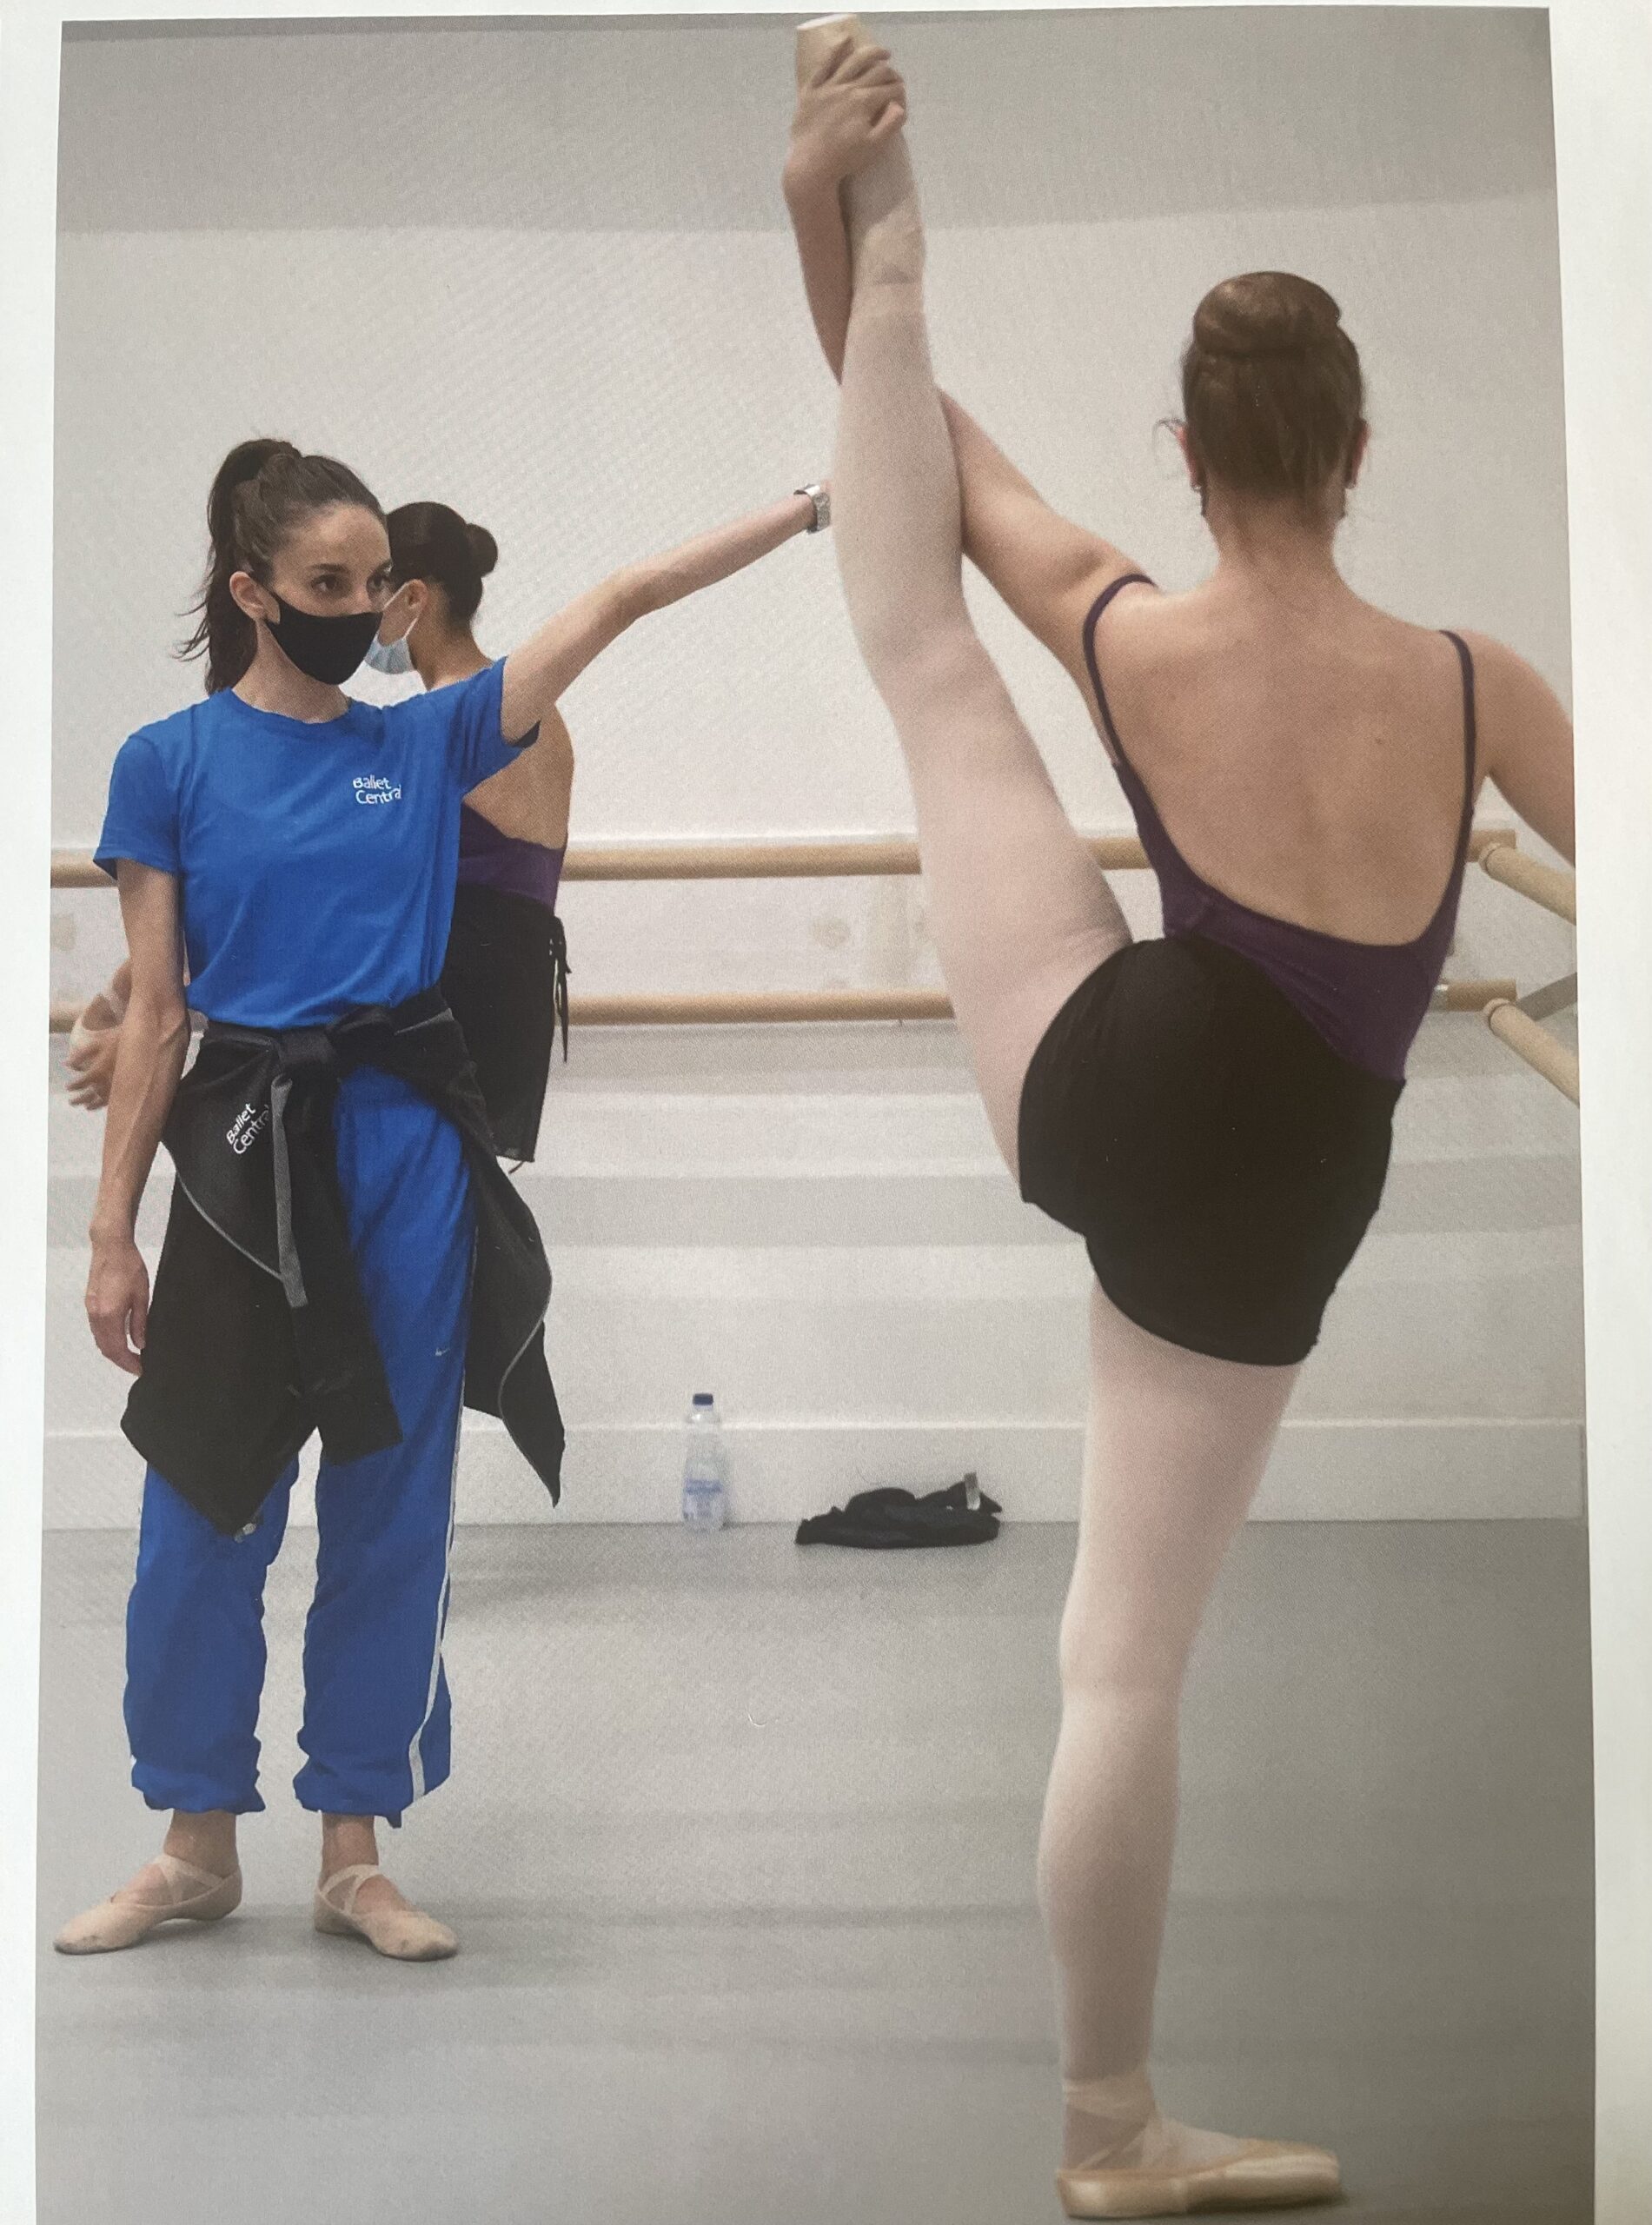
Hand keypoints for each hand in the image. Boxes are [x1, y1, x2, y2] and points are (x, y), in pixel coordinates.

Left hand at [65, 1019, 120, 1109]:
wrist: (140, 1043)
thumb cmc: (116, 1041)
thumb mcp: (96, 1044)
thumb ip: (80, 1055)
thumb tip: (66, 1064)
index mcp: (97, 1070)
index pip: (81, 1083)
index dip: (73, 1086)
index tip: (68, 1087)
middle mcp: (106, 1082)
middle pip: (89, 1096)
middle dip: (79, 1100)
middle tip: (71, 1102)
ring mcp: (117, 1087)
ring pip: (101, 1101)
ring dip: (91, 1104)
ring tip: (85, 1107)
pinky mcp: (126, 1088)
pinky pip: (114, 1100)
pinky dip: (105, 1104)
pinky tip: (101, 1105)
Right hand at [86, 1234, 148, 1375]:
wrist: (111, 1246)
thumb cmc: (128, 1266)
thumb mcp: (142, 1296)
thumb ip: (140, 1322)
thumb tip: (140, 1343)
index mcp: (109, 1314)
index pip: (117, 1348)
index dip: (128, 1362)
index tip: (140, 1369)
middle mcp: (96, 1314)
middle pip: (105, 1348)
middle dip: (121, 1361)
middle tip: (137, 1365)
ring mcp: (91, 1309)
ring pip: (99, 1339)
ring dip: (113, 1351)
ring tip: (131, 1355)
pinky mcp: (90, 1303)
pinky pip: (97, 1329)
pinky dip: (107, 1339)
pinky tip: (120, 1338)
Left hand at [785, 36, 906, 194]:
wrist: (810, 166)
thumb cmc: (844, 160)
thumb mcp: (874, 146)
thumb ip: (891, 124)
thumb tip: (900, 105)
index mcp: (865, 102)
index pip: (890, 89)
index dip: (900, 90)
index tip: (901, 95)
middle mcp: (849, 88)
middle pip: (876, 71)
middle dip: (890, 73)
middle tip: (895, 78)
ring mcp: (829, 86)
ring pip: (854, 61)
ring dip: (872, 53)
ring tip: (883, 53)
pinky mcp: (812, 89)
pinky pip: (824, 64)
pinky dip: (836, 49)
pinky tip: (846, 39)